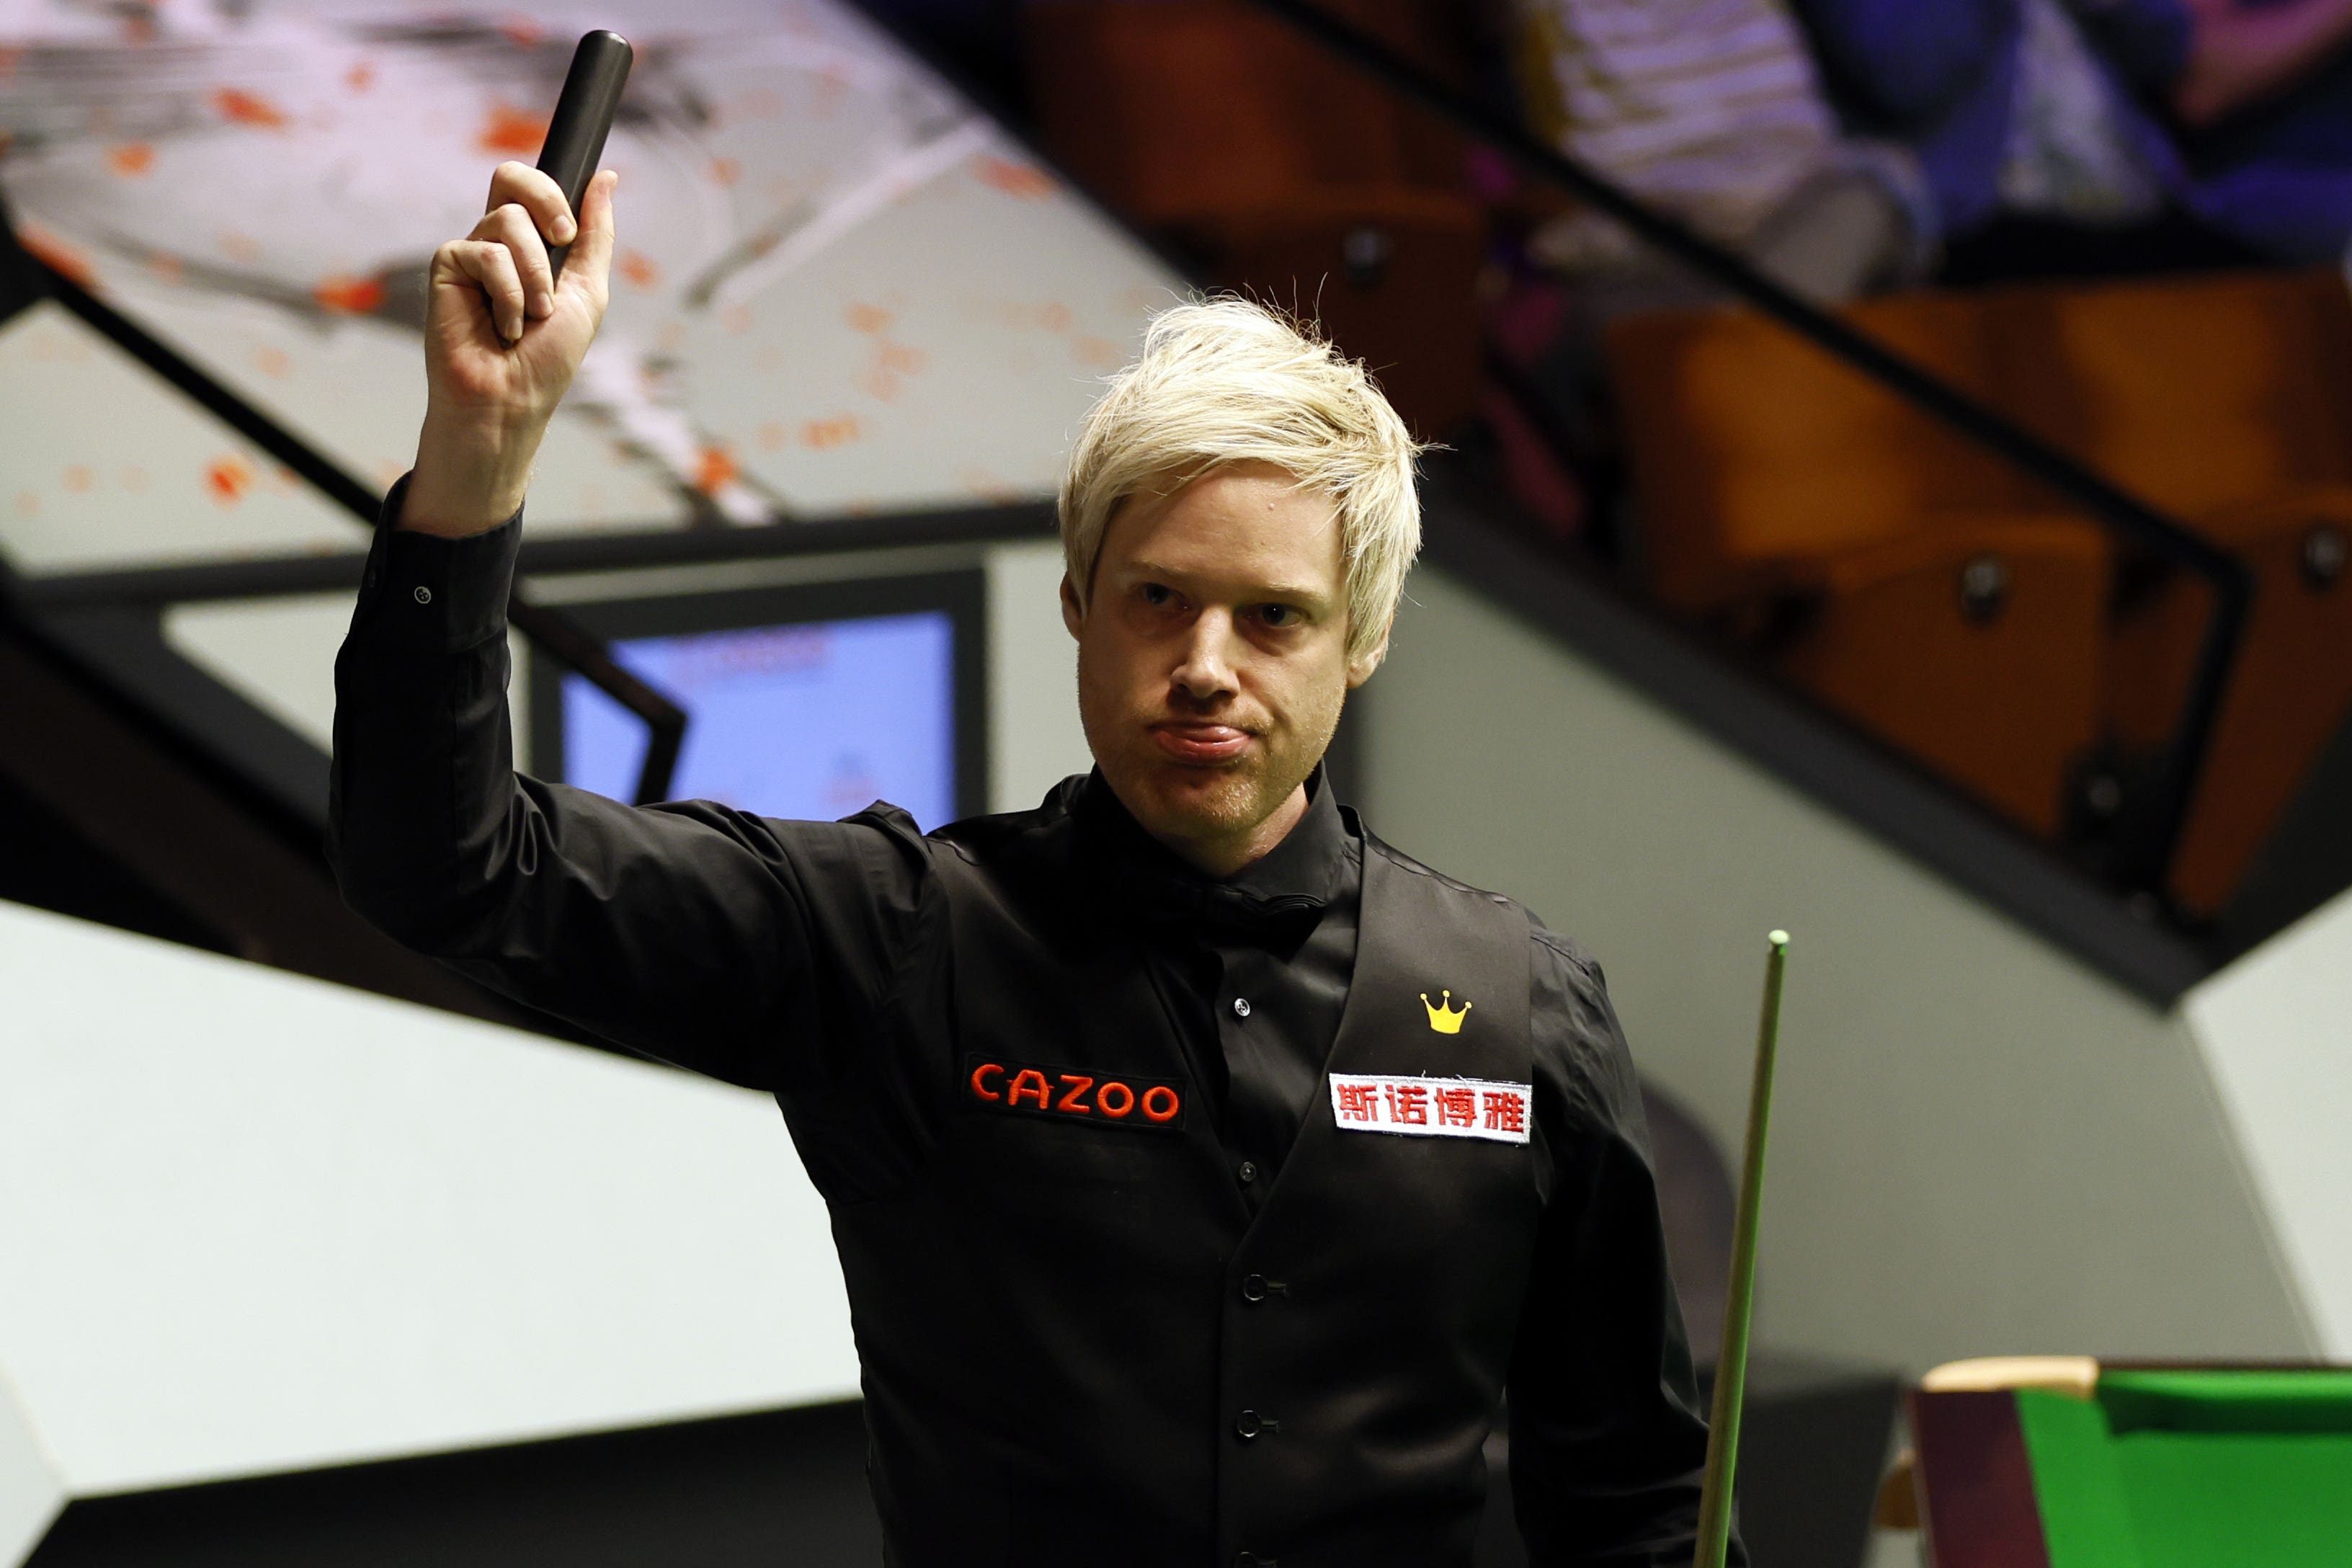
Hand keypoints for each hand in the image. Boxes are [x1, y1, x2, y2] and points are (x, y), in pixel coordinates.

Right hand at [400, 162, 617, 535]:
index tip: (571, 232)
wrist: (512, 399)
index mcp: (531, 244)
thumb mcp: (588, 291)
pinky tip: (504, 326)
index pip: (533, 186)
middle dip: (546, 204)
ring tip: (532, 316)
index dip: (553, 192)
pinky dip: (507, 293)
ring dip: (534, 275)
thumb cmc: (548, 357)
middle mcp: (497, 242)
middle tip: (562, 242)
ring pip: (508, 222)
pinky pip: (486, 253)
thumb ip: (596, 234)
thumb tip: (606, 177)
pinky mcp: (447, 267)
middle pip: (511, 178)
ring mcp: (471, 253)